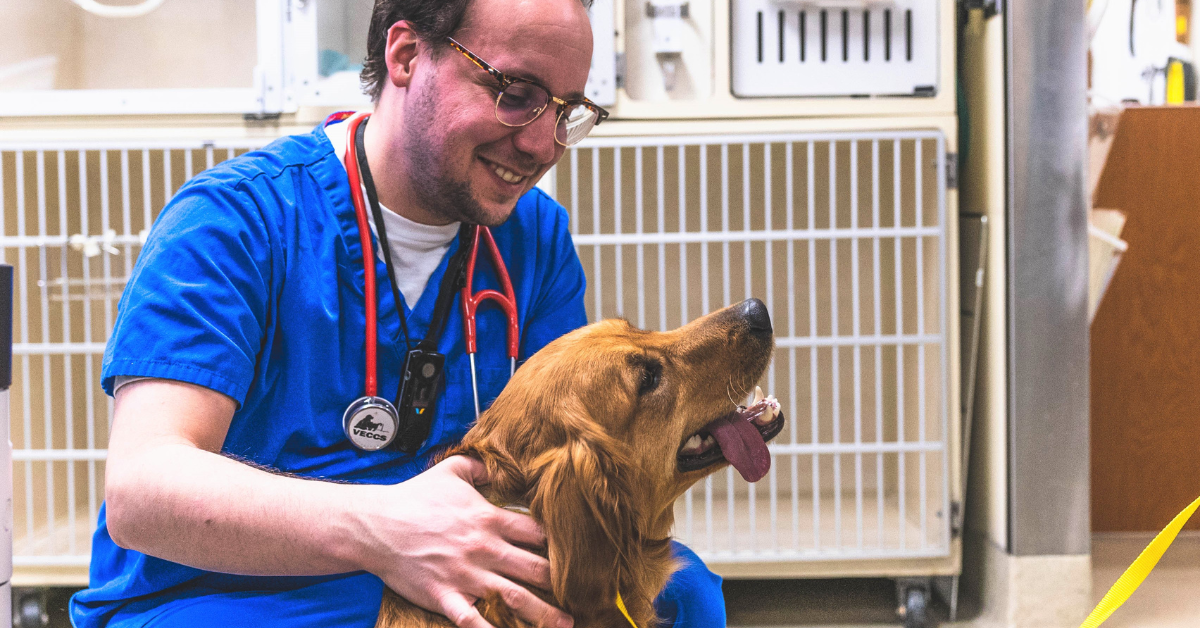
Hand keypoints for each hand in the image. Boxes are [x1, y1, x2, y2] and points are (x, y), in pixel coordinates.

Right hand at [353, 456, 572, 627]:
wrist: (375, 525)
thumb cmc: (413, 497)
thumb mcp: (450, 470)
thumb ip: (479, 466)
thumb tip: (496, 463)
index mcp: (489, 519)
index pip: (536, 533)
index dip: (560, 544)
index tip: (579, 554)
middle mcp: (484, 549)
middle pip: (535, 569)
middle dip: (562, 583)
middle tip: (586, 594)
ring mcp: (466, 575)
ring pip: (514, 597)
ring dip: (543, 613)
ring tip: (566, 623)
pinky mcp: (446, 596)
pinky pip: (473, 621)